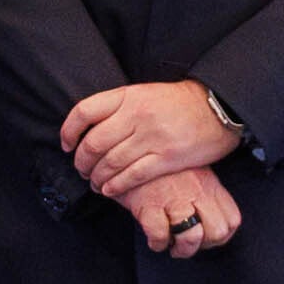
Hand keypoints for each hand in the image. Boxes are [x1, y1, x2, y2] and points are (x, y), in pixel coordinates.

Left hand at [62, 79, 246, 202]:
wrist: (217, 107)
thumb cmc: (178, 103)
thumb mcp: (145, 93)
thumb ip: (119, 107)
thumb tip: (90, 128)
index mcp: (128, 96)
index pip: (84, 112)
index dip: (68, 131)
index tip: (66, 145)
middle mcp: (136, 115)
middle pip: (93, 143)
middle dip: (81, 162)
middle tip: (82, 170)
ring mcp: (152, 137)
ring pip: (110, 163)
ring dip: (97, 178)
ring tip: (96, 184)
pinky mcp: (167, 158)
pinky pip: (132, 176)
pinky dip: (116, 186)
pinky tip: (111, 190)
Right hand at [131, 165, 243, 258]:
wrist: (125, 152)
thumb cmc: (160, 167)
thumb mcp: (191, 171)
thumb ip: (204, 192)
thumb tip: (210, 221)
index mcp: (208, 183)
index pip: (232, 219)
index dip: (221, 237)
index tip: (207, 238)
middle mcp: (195, 190)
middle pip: (217, 232)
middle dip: (203, 245)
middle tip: (189, 243)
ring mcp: (173, 197)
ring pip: (192, 237)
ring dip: (182, 250)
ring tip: (172, 245)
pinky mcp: (149, 203)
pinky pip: (160, 235)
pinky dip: (158, 243)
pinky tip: (154, 239)